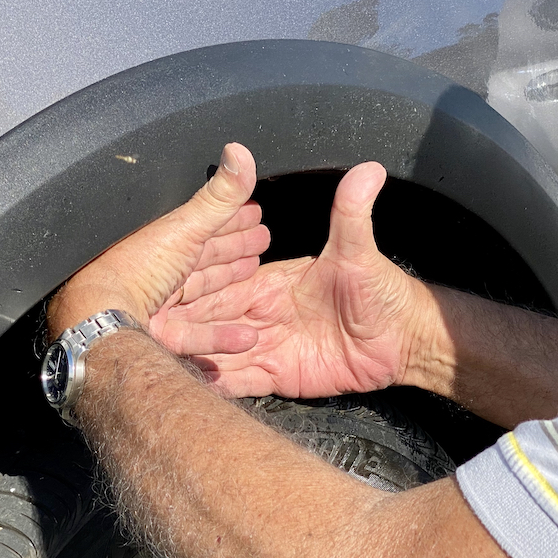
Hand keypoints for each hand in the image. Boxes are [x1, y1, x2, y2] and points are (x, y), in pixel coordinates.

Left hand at [48, 143, 271, 339]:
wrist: (105, 319)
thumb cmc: (135, 270)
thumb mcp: (184, 226)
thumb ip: (218, 196)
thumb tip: (239, 152)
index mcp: (160, 238)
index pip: (203, 222)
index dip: (231, 217)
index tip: (255, 213)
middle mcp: (155, 267)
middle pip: (202, 256)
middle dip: (233, 248)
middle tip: (260, 241)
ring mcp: (154, 302)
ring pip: (199, 292)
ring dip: (230, 287)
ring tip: (256, 280)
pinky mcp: (156, 333)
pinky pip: (195, 333)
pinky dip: (222, 336)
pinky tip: (247, 336)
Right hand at [154, 161, 431, 398]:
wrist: (404, 341)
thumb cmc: (382, 292)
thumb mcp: (360, 252)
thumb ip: (352, 213)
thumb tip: (369, 167)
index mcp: (270, 282)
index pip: (226, 284)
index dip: (199, 288)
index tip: (169, 291)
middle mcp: (261, 313)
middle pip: (215, 320)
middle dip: (186, 325)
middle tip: (153, 331)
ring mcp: (267, 346)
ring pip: (221, 351)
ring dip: (195, 356)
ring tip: (162, 362)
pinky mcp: (278, 376)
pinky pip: (242, 382)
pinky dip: (219, 386)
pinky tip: (194, 390)